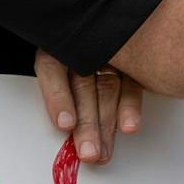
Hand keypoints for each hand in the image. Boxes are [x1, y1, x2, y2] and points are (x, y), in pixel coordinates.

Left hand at [34, 50, 142, 165]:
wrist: (92, 31)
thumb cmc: (65, 62)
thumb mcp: (53, 70)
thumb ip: (53, 94)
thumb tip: (61, 128)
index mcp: (55, 50)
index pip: (52, 69)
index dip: (58, 97)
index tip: (64, 124)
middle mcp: (81, 49)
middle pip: (83, 86)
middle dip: (86, 123)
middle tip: (88, 152)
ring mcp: (107, 53)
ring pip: (107, 89)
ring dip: (106, 124)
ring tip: (103, 152)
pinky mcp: (127, 61)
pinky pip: (131, 84)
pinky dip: (130, 107)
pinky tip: (130, 127)